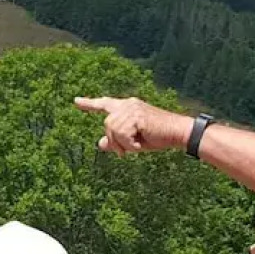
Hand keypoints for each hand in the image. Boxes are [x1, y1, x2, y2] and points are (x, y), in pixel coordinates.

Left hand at [74, 96, 189, 155]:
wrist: (178, 132)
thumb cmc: (158, 137)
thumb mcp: (133, 141)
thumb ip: (116, 141)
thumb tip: (100, 144)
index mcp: (127, 107)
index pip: (105, 104)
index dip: (89, 103)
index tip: (76, 101)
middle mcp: (127, 104)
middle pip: (107, 125)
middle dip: (115, 142)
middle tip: (126, 152)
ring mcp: (132, 108)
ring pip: (113, 130)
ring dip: (123, 144)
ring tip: (137, 145)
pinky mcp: (136, 115)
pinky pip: (122, 134)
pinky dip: (129, 144)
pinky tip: (140, 143)